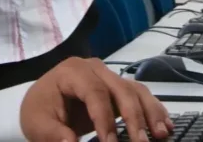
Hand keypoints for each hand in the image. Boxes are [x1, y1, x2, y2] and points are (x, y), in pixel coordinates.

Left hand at [20, 57, 173, 141]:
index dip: (104, 118)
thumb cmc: (40, 109)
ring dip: (151, 113)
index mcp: (73, 72)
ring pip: (136, 90)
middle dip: (134, 118)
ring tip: (162, 134)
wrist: (43, 101)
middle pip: (121, 89)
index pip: (94, 93)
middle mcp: (95, 69)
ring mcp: (109, 76)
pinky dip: (154, 110)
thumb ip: (53, 134)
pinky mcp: (118, 88)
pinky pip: (140, 95)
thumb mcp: (37, 123)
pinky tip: (165, 126)